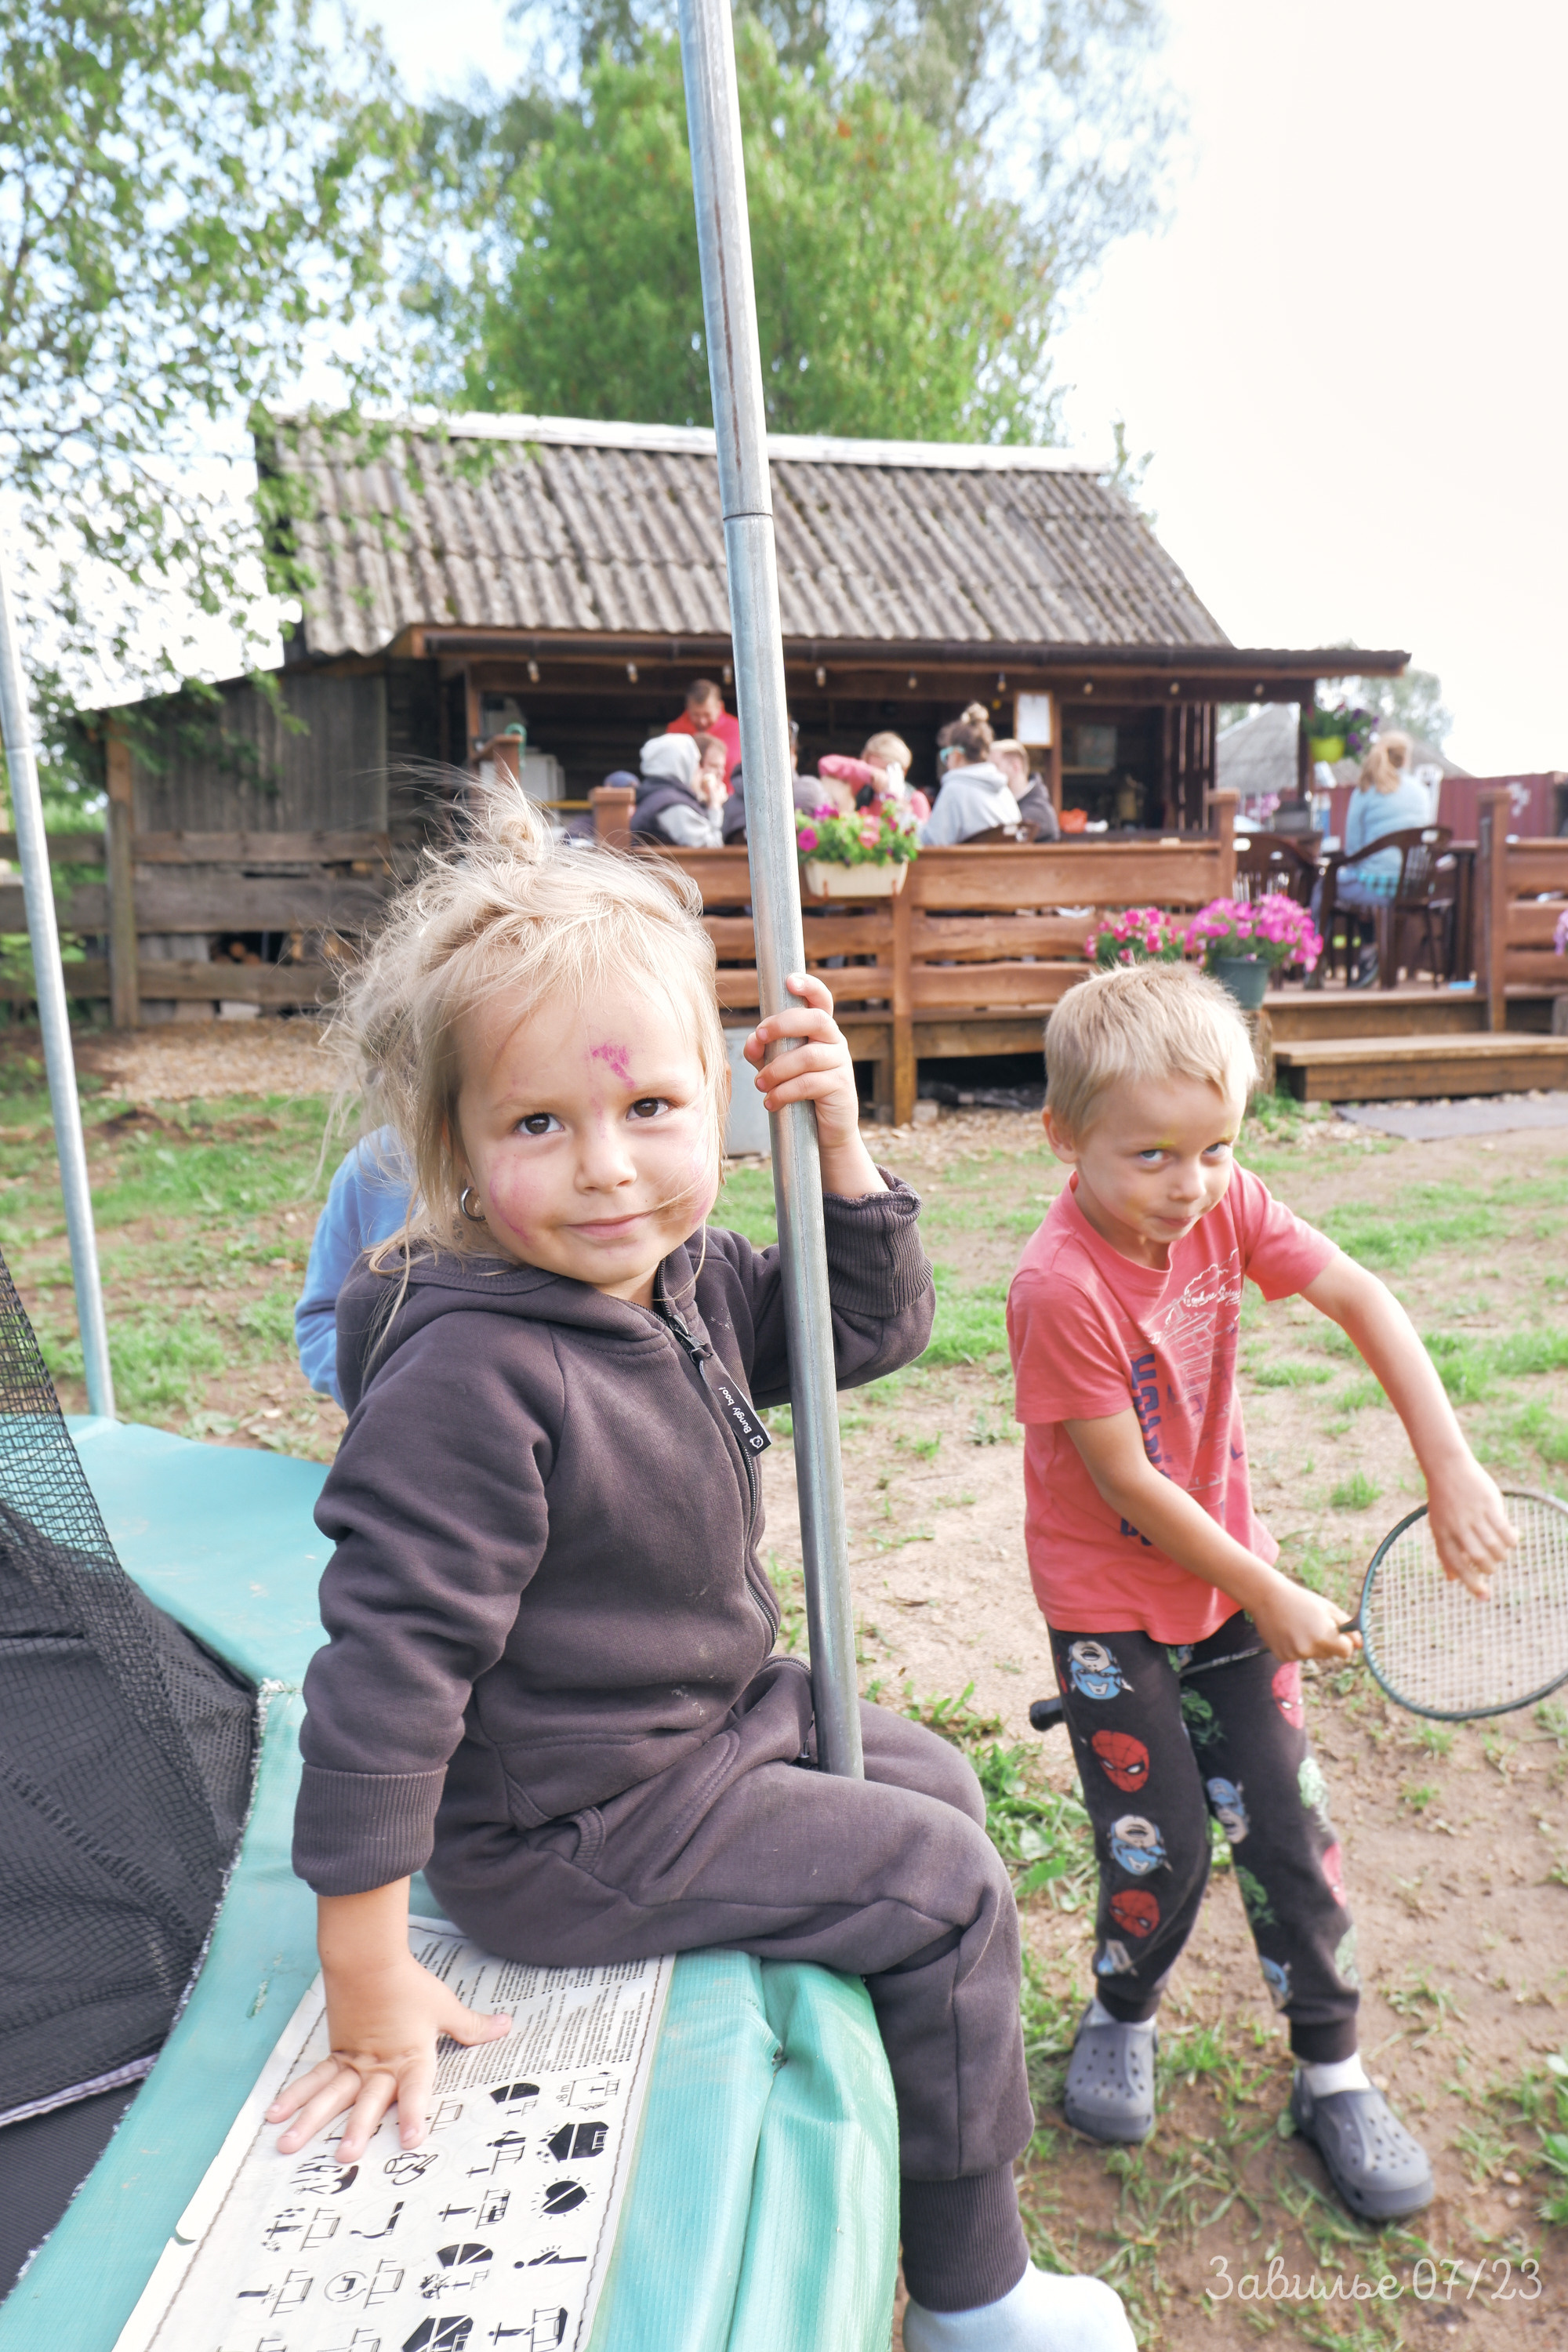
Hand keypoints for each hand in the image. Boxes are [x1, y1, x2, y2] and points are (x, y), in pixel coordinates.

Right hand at [267, 1948, 511, 2159]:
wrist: (369, 1957)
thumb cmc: (409, 1984)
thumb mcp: (444, 2007)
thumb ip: (471, 2026)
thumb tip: (505, 2026)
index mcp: (411, 2057)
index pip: (415, 2090)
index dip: (413, 2115)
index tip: (411, 2141)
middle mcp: (380, 2065)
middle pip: (367, 2099)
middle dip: (357, 2129)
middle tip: (345, 2157)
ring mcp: (354, 2061)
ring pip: (331, 2095)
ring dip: (310, 2121)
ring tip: (287, 2146)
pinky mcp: (336, 2053)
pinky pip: (313, 2079)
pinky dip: (293, 2096)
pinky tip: (274, 2115)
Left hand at [743, 972, 884, 1197]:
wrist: (825, 1132)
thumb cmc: (799, 1092)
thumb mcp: (776, 1067)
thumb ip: (762, 1050)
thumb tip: (751, 1042)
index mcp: (820, 1030)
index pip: (822, 1000)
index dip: (809, 986)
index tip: (788, 981)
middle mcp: (834, 1042)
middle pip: (815, 1020)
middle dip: (782, 1025)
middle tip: (759, 1038)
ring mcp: (841, 1064)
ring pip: (807, 1056)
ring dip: (777, 1070)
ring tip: (760, 1085)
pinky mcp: (841, 1088)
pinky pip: (809, 1084)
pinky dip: (784, 1093)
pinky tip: (771, 1102)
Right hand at [1250, 1570, 1359, 1664]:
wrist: (1267, 1597)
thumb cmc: (1301, 1600)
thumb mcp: (1328, 1608)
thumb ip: (1347, 1627)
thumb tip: (1361, 1645)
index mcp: (1324, 1635)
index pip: (1346, 1652)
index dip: (1343, 1642)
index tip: (1336, 1633)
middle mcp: (1309, 1648)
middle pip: (1329, 1654)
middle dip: (1325, 1641)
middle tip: (1311, 1622)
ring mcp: (1294, 1654)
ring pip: (1312, 1655)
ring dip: (1309, 1644)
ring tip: (1297, 1625)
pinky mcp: (1282, 1656)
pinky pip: (1297, 1656)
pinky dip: (1294, 1646)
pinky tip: (1287, 1631)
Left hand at [1426, 1460, 1517, 1596]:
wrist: (1447, 1468)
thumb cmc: (1444, 1502)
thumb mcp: (1439, 1527)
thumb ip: (1446, 1553)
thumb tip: (1451, 1579)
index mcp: (1443, 1533)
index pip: (1457, 1565)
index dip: (1472, 1583)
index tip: (1485, 1596)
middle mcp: (1458, 1526)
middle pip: (1478, 1557)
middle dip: (1489, 1568)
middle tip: (1492, 1567)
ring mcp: (1474, 1515)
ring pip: (1493, 1546)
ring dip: (1500, 1555)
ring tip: (1500, 1555)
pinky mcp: (1489, 1505)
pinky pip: (1505, 1530)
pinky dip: (1511, 1540)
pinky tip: (1512, 1540)